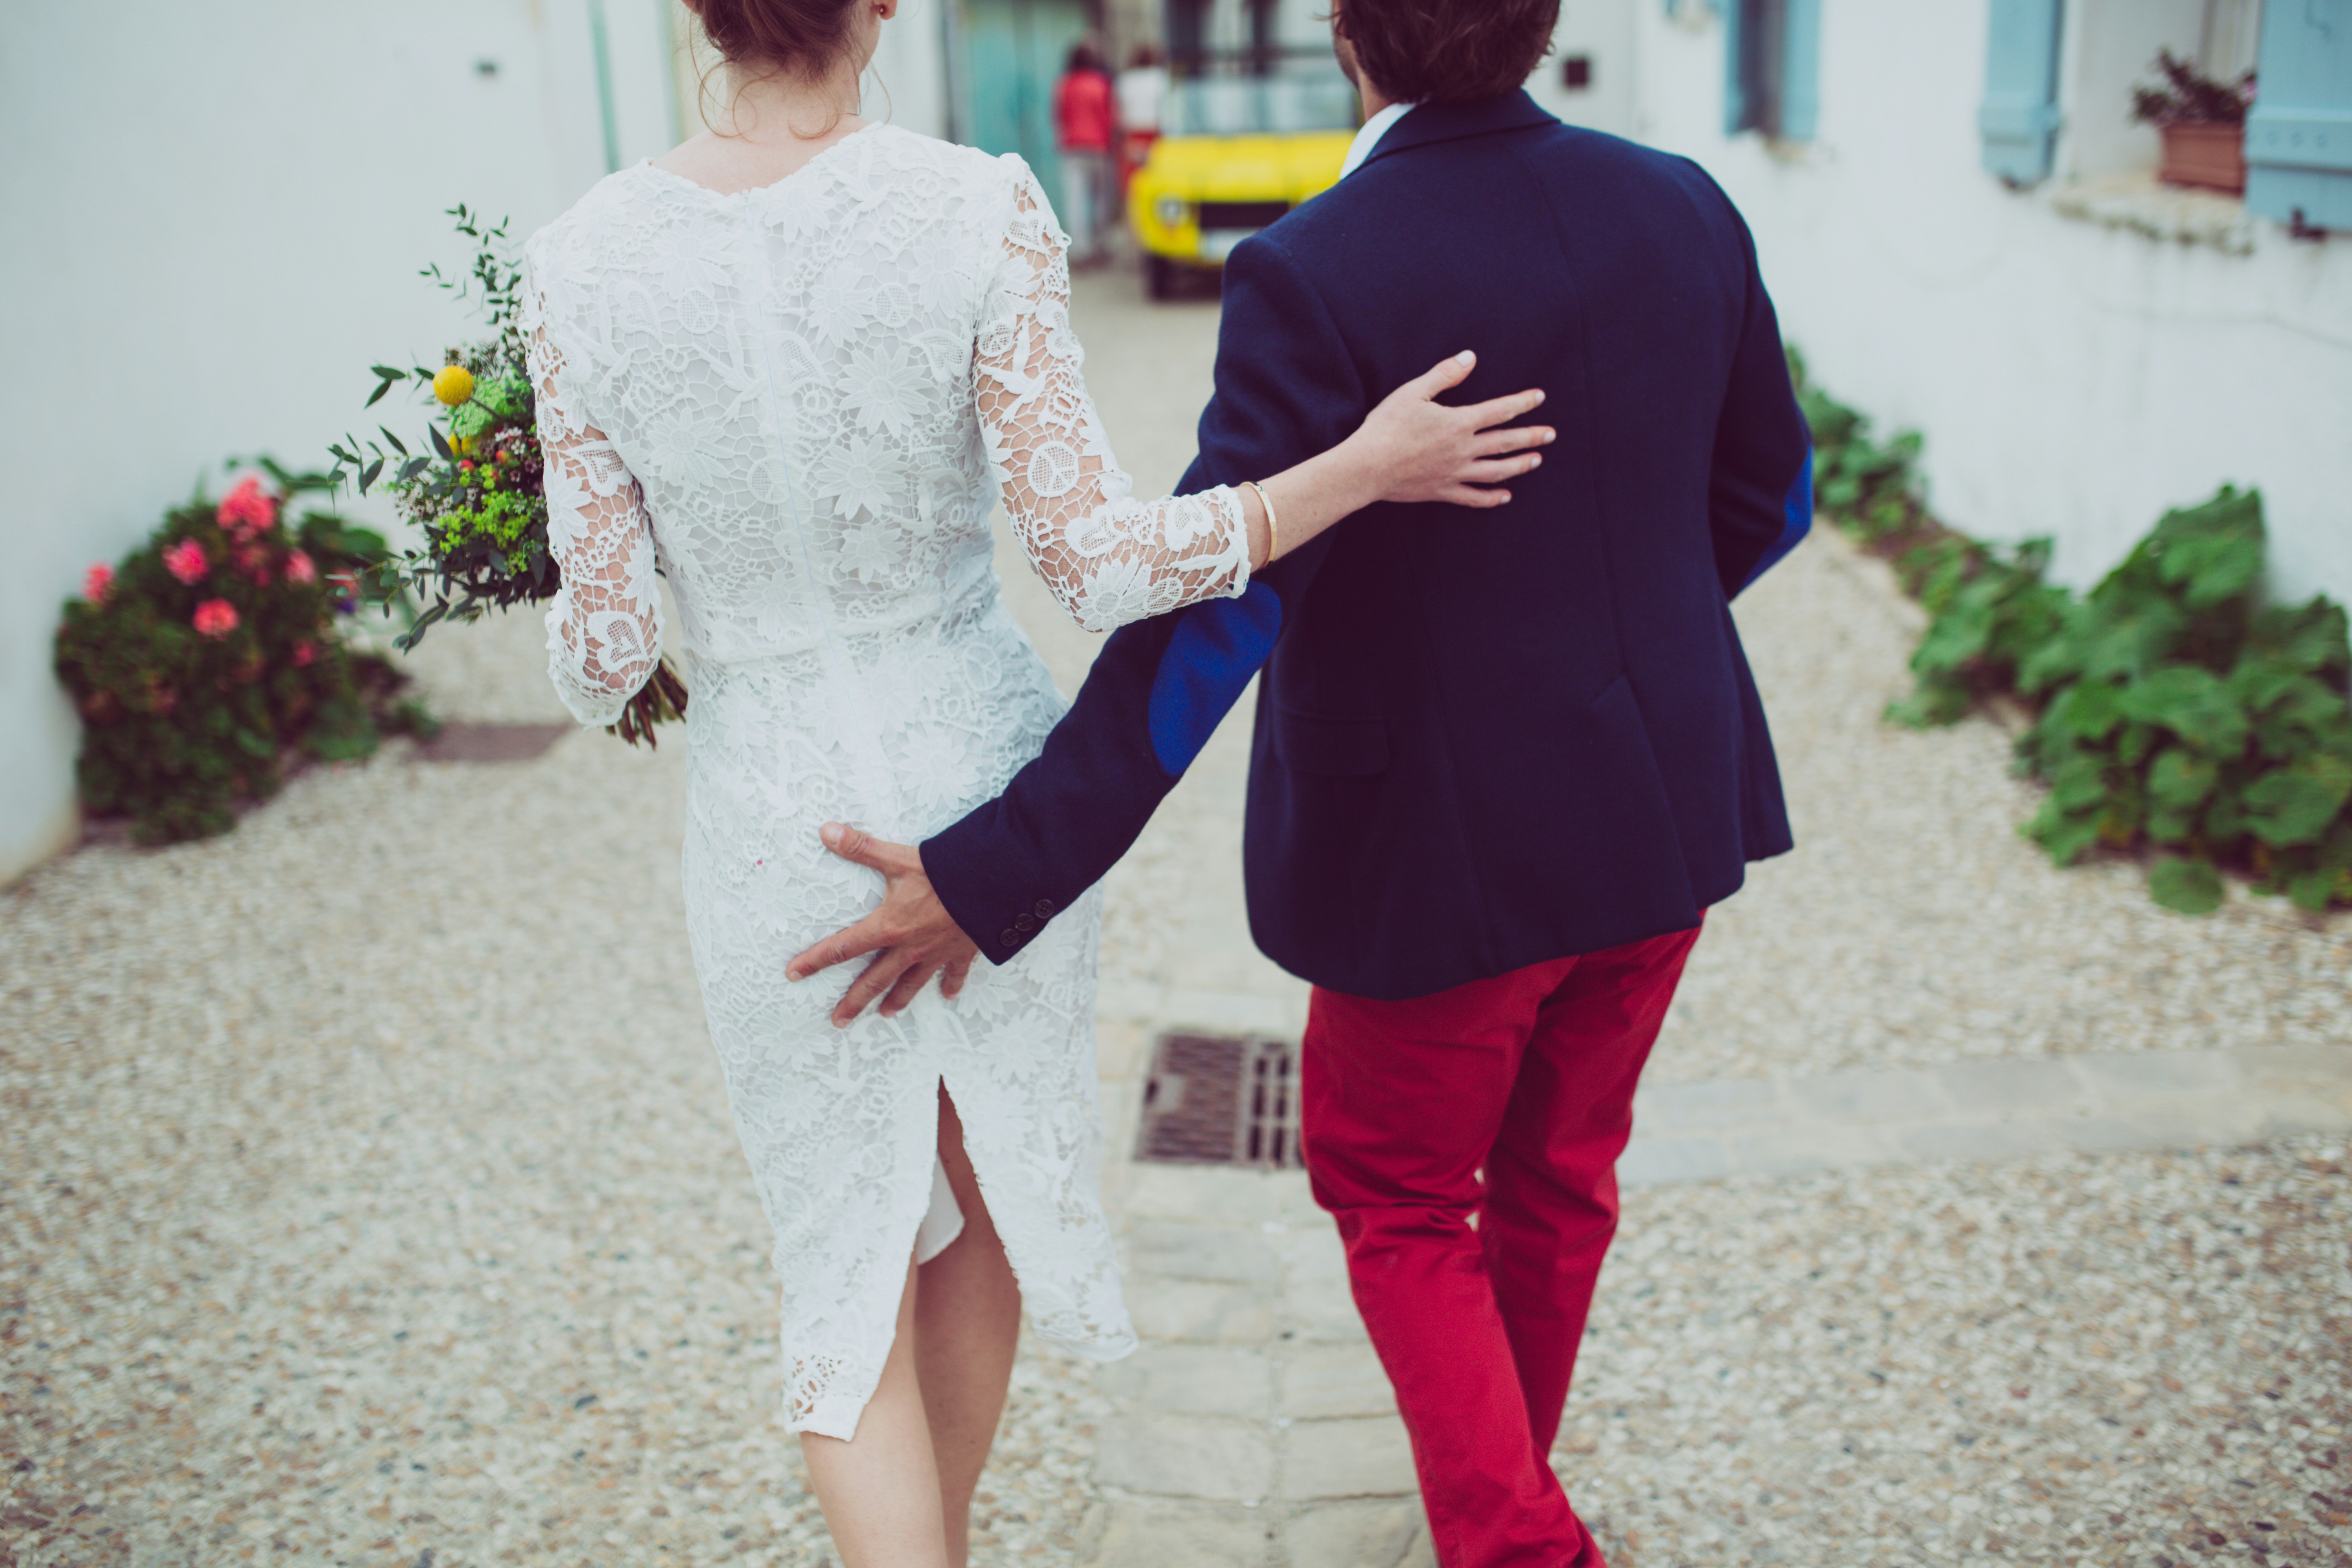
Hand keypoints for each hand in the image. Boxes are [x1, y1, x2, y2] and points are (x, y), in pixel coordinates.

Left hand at [784, 823, 980, 1026]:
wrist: (993, 885)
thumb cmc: (944, 873)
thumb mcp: (898, 858)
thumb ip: (861, 847)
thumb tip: (826, 831)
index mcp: (887, 927)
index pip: (842, 948)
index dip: (815, 961)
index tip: (794, 974)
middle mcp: (908, 948)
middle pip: (874, 980)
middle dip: (854, 1002)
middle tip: (838, 1021)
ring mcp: (935, 954)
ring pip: (910, 984)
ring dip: (896, 1001)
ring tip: (884, 1015)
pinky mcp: (960, 952)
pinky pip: (953, 974)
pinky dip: (950, 985)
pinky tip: (947, 996)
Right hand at [1357, 351, 1551, 508]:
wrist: (1367, 467)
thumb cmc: (1387, 426)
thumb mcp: (1414, 391)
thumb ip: (1445, 374)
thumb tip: (1470, 357)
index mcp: (1458, 422)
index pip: (1499, 410)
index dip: (1521, 403)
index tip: (1540, 397)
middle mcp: (1462, 449)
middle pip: (1505, 443)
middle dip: (1531, 437)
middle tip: (1551, 435)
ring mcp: (1454, 473)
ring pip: (1496, 471)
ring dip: (1519, 466)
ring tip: (1536, 460)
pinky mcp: (1441, 491)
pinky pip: (1473, 498)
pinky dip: (1491, 499)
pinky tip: (1505, 497)